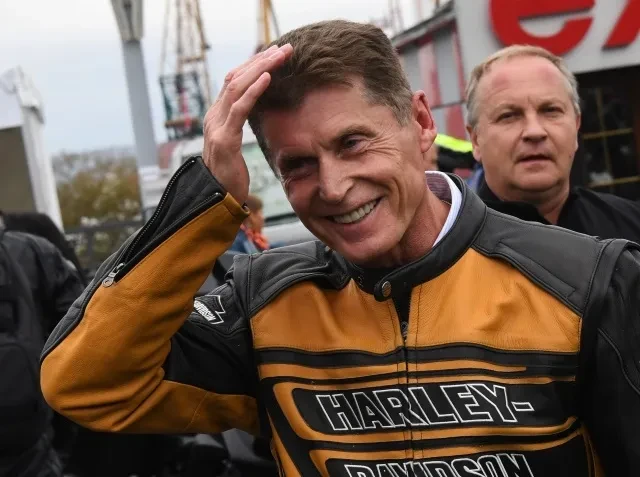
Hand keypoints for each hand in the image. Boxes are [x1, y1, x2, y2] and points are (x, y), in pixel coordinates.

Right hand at [202, 44, 292, 204]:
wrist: (217, 199)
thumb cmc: (230, 174)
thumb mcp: (235, 143)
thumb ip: (239, 123)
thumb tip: (254, 107)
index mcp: (217, 115)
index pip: (235, 80)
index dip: (254, 64)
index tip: (275, 53)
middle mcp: (213, 116)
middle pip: (236, 77)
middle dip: (261, 59)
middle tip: (284, 48)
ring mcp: (216, 126)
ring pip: (237, 86)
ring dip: (261, 68)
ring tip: (279, 56)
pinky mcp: (224, 139)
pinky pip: (239, 109)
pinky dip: (253, 90)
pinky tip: (267, 77)